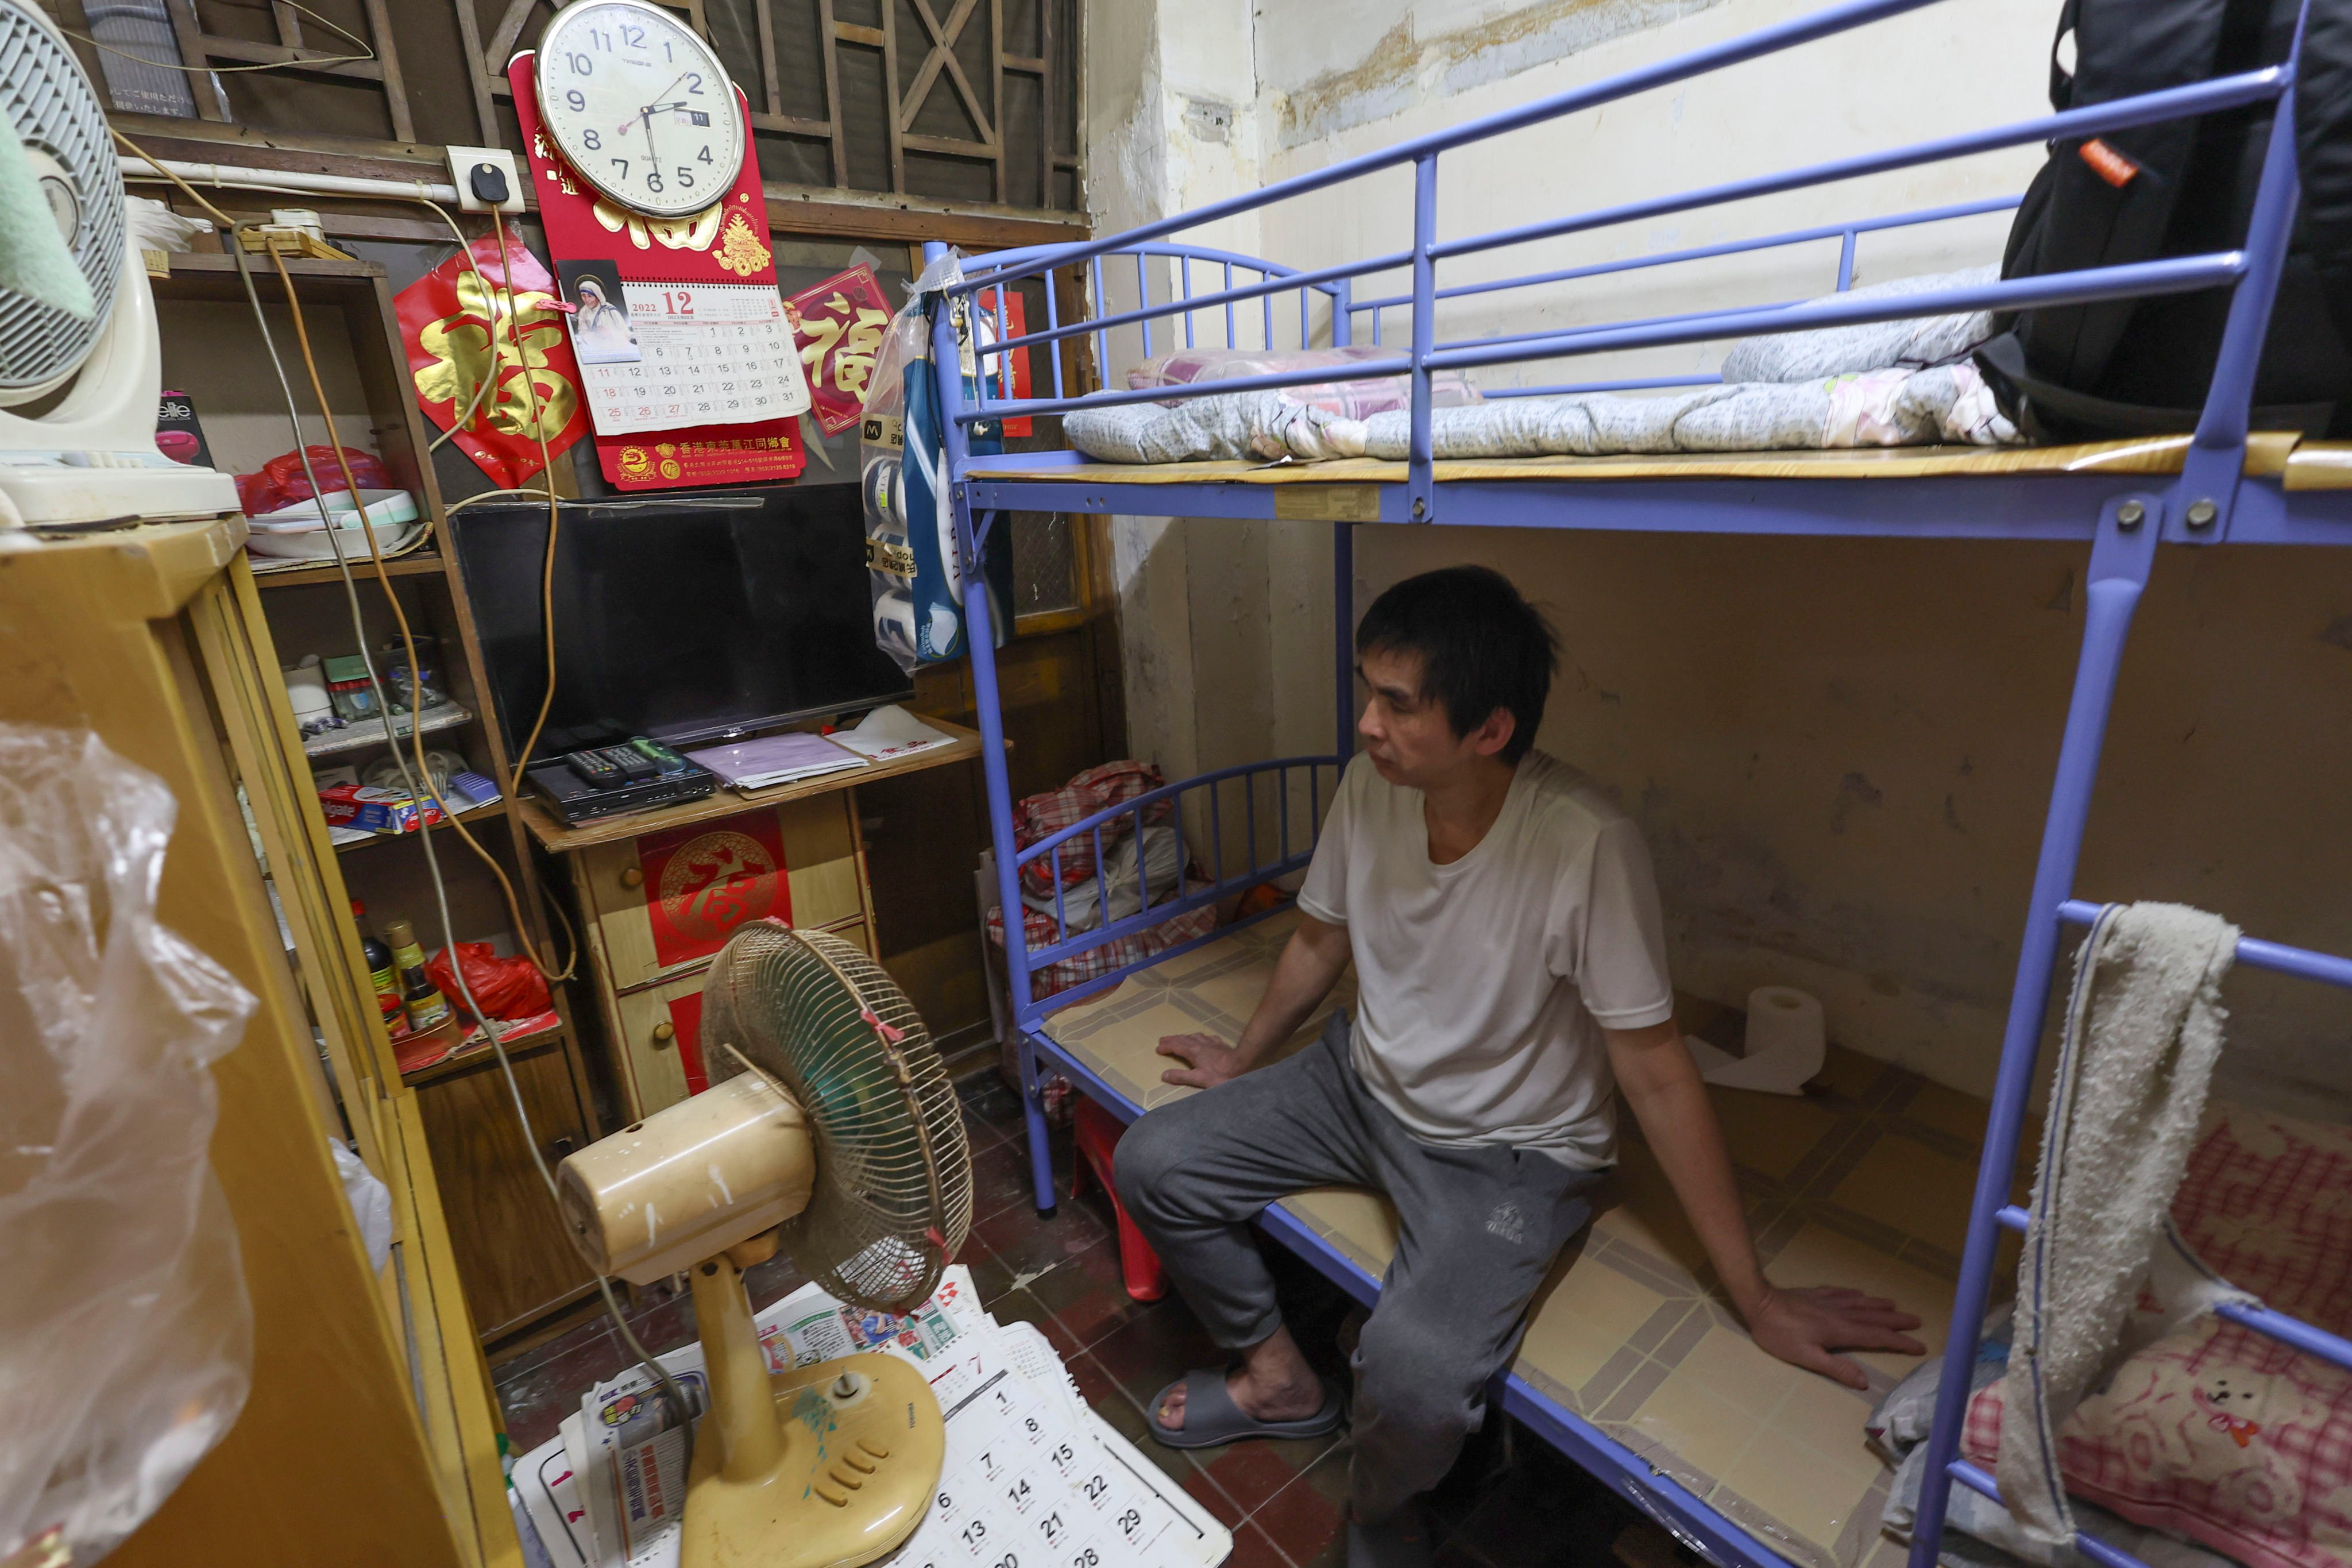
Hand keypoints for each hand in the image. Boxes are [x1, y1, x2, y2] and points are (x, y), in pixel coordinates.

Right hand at [1158, 1033, 1244, 1089]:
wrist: (1241, 1065)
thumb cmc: (1219, 1074)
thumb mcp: (1198, 1079)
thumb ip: (1181, 1076)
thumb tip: (1164, 1075)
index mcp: (1192, 1051)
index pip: (1175, 1046)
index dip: (1166, 1046)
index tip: (1158, 1048)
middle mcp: (1199, 1043)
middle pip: (1182, 1039)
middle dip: (1171, 1039)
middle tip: (1162, 1040)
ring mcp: (1210, 1042)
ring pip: (1193, 1036)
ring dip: (1183, 1037)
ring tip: (1179, 1038)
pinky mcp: (1219, 1043)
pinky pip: (1206, 1037)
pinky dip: (1199, 1037)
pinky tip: (1201, 1038)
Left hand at [1742, 1284, 1925, 1389]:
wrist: (1759, 1302)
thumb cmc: (1781, 1334)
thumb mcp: (1807, 1357)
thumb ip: (1836, 1369)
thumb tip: (1864, 1381)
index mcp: (1841, 1331)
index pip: (1878, 1337)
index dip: (1900, 1342)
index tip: (1919, 1345)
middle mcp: (1840, 1313)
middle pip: (1875, 1317)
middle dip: (1897, 1321)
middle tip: (1918, 1321)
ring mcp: (1829, 1301)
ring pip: (1861, 1303)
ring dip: (1880, 1305)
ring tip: (1896, 1306)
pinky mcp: (1816, 1294)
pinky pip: (1842, 1293)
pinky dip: (1855, 1295)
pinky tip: (1859, 1294)